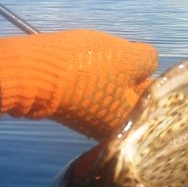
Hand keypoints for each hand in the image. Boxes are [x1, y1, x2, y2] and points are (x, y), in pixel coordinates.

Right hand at [0, 29, 157, 138]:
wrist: (33, 73)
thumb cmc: (84, 66)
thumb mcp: (126, 56)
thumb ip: (147, 60)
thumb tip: (149, 63)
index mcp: (130, 121)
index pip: (154, 97)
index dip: (147, 74)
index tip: (136, 61)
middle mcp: (112, 129)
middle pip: (133, 96)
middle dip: (128, 75)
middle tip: (116, 59)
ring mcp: (91, 122)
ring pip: (113, 92)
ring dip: (110, 75)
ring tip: (98, 60)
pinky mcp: (75, 112)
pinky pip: (94, 93)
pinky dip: (92, 80)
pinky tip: (84, 66)